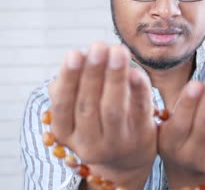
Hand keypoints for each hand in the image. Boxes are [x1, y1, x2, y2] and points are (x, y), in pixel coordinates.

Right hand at [48, 42, 156, 188]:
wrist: (126, 160)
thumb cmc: (95, 123)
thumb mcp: (74, 112)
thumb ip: (71, 86)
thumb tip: (73, 58)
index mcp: (65, 133)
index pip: (63, 106)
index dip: (69, 80)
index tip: (74, 53)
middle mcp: (88, 143)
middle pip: (88, 106)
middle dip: (93, 73)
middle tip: (98, 45)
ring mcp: (116, 143)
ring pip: (113, 109)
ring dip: (115, 78)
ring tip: (118, 50)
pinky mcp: (141, 138)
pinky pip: (140, 112)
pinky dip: (139, 91)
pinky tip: (137, 72)